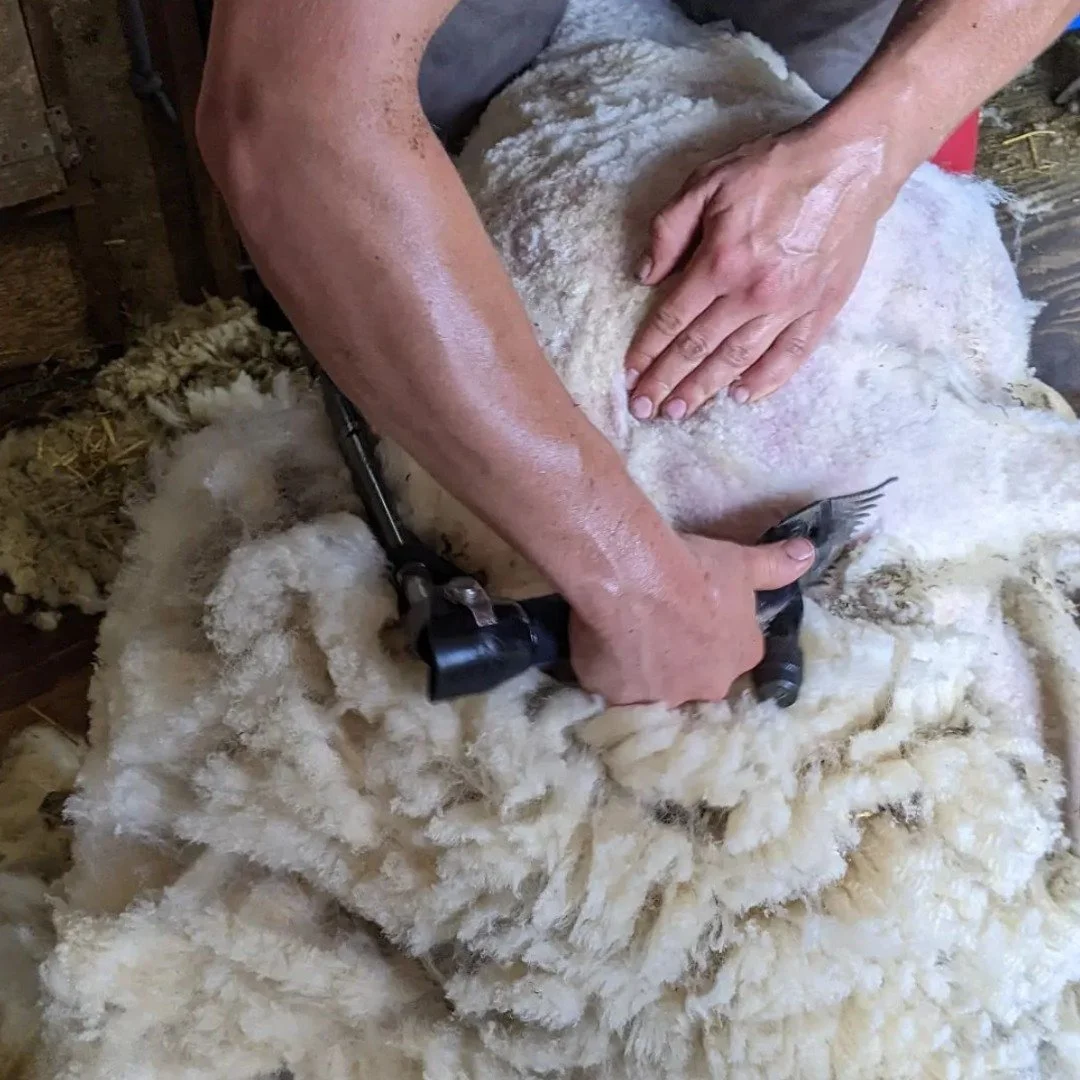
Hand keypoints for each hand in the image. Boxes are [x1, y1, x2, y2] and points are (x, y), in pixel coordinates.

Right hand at [569, 533, 813, 705]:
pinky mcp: (619, 698)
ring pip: (655, 690)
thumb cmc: (694, 568)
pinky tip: (603, 646)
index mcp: (741, 656)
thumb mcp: (740, 563)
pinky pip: (615, 691)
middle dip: (680, 662)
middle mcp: (707, 687)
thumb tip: (808, 554)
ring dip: (645, 673)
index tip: (693, 616)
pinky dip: (610, 674)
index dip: (712, 635)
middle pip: (696, 679)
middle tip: (657, 628)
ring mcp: (663, 698)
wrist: (636, 578)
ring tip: (626, 638)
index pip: (732, 653)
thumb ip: (774, 565)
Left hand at [625, 124, 897, 418]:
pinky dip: (766, 380)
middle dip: (667, 382)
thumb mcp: (707, 182)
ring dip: (705, 390)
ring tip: (680, 413)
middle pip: (698, 348)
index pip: (672, 319)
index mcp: (720, 262)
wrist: (850, 164)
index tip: (630, 375)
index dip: (647, 350)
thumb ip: (670, 229)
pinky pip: (790, 356)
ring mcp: (789, 306)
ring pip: (738, 360)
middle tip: (644, 409)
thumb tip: (645, 275)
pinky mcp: (821, 309)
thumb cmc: (774, 168)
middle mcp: (751, 293)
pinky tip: (742, 397)